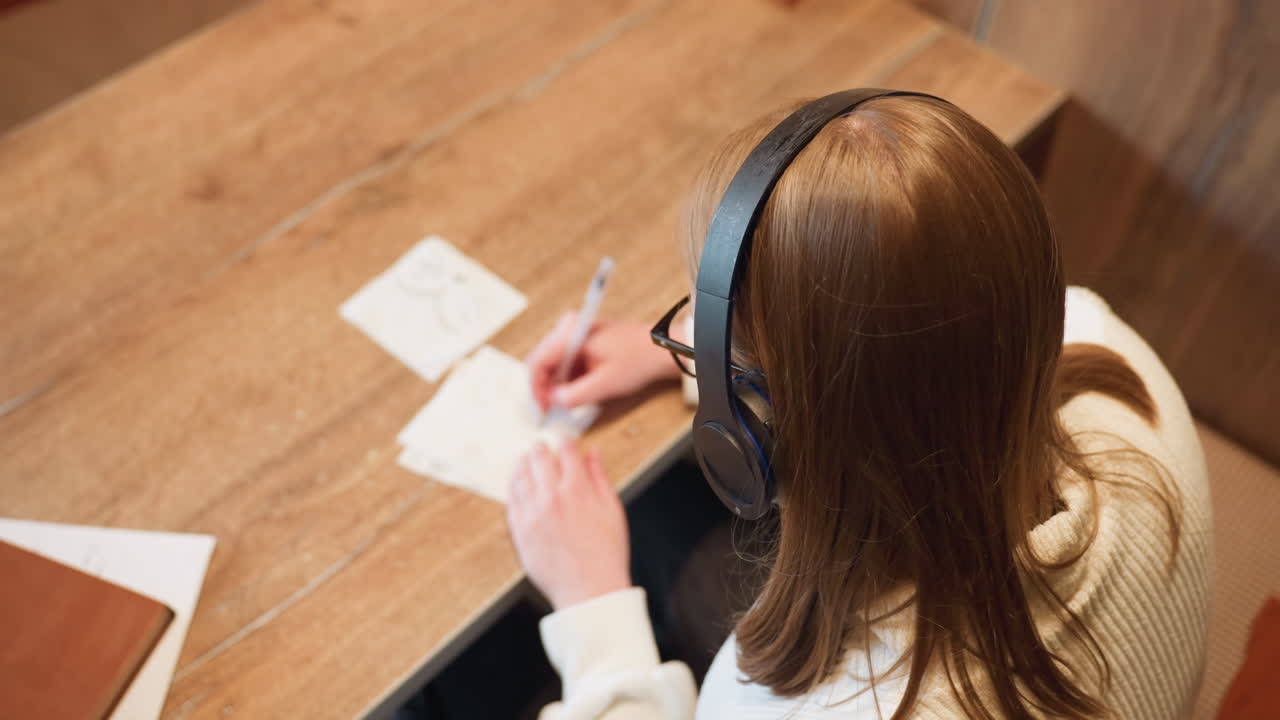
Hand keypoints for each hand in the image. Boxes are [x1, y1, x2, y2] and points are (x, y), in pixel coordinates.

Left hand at [507, 440, 630, 609]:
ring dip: (522, 464)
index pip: (566, 450)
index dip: (565, 441)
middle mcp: (551, 498)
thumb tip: (592, 453)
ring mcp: (532, 514)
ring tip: (525, 460)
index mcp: (578, 490)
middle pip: (538, 458)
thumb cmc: (605, 554)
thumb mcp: (612, 510)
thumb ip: (599, 477)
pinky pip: (511, 500)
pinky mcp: (519, 531)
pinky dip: (513, 487)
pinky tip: (517, 484)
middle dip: (540, 448)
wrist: (588, 591)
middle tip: (540, 446)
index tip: (565, 440)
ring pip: (520, 476)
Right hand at [526, 313, 679, 412]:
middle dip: (543, 389)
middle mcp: (569, 328)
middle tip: (548, 412)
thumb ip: (575, 395)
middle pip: (542, 362)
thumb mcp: (605, 384)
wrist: (660, 349)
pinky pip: (565, 362)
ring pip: (553, 364)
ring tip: (563, 406)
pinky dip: (567, 380)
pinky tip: (575, 394)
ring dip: (556, 385)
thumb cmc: (639, 359)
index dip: (535, 390)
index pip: (537, 362)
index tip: (540, 410)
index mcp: (571, 333)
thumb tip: (553, 402)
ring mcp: (575, 333)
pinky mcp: (582, 341)